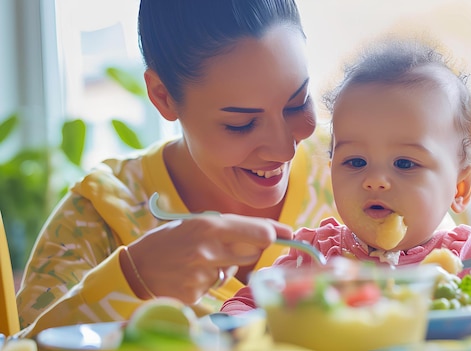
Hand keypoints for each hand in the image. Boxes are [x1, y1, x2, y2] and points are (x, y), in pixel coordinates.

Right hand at [124, 215, 292, 303]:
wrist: (135, 268)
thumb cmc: (166, 241)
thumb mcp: (193, 224)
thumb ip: (225, 228)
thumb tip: (263, 234)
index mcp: (208, 226)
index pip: (255, 231)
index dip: (274, 232)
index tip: (287, 232)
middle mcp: (208, 249)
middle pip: (251, 253)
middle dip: (248, 249)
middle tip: (229, 246)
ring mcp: (202, 274)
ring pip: (232, 270)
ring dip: (223, 266)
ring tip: (197, 260)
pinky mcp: (196, 293)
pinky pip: (214, 286)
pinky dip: (206, 281)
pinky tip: (188, 275)